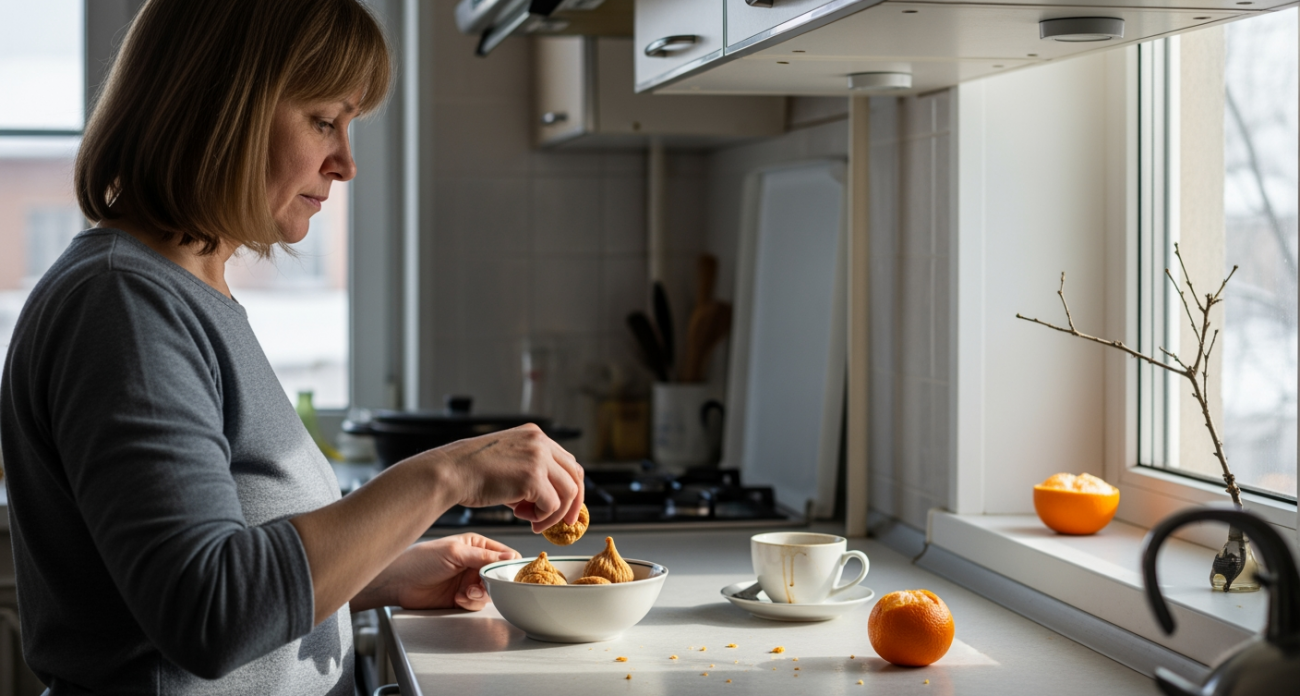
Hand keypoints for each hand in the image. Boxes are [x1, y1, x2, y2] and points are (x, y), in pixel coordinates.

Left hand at [360, 534, 519, 611]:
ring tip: (465, 592)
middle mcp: (475, 563)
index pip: (505, 554)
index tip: (508, 574)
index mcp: (476, 545)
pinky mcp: (462, 598)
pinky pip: (477, 604)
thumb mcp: (455, 553)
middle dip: (493, 583)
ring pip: (490, 592)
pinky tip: (457, 598)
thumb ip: (484, 556)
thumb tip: (511, 557)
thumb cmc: (421, 560)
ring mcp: (468, 581)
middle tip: (483, 584)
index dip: (509, 565)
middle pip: (500, 576)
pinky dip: (470, 603)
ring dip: (480, 594)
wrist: (399, 583)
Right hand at [428, 424, 584, 532]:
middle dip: (573, 503)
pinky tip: (524, 518)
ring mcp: (538, 458)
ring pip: (568, 492)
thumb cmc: (471, 472)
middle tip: (566, 523)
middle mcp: (540, 442)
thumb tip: (550, 499)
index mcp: (535, 435)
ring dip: (554, 514)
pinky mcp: (533, 477)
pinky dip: (543, 518)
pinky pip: (552, 505)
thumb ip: (531, 474)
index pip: (567, 462)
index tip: (566, 507)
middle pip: (575, 475)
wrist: (450, 472)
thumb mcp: (508, 463)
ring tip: (534, 522)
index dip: (570, 487)